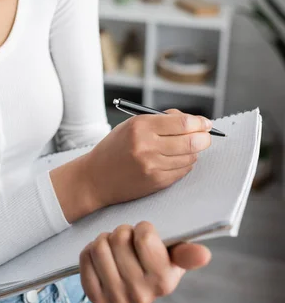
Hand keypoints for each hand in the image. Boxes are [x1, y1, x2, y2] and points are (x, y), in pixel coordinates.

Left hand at [79, 221, 210, 302]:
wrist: (137, 280)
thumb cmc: (158, 259)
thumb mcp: (175, 254)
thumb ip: (187, 252)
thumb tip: (204, 254)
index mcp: (164, 282)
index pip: (144, 236)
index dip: (142, 228)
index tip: (146, 234)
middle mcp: (141, 295)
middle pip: (119, 238)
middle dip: (122, 232)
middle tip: (128, 240)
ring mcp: (117, 299)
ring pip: (99, 247)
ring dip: (105, 239)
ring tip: (115, 246)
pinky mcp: (97, 298)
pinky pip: (84, 260)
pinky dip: (89, 252)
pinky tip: (103, 257)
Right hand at [85, 109, 211, 209]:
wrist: (96, 177)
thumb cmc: (115, 147)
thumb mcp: (132, 125)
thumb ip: (161, 120)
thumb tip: (191, 120)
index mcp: (140, 126)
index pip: (182, 123)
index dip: (199, 122)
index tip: (206, 123)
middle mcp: (147, 146)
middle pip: (190, 141)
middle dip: (204, 138)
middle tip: (206, 135)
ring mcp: (152, 166)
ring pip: (189, 157)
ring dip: (194, 151)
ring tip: (188, 147)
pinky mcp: (156, 182)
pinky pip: (182, 171)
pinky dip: (186, 164)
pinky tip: (179, 159)